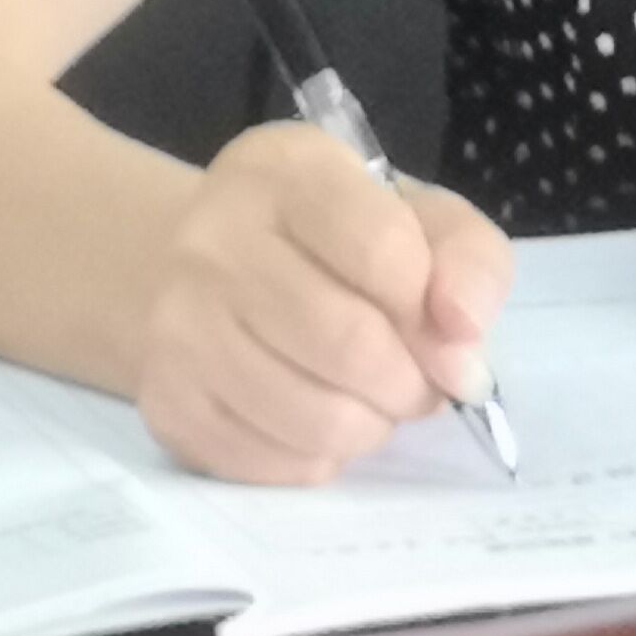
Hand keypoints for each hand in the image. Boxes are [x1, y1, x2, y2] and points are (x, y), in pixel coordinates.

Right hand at [133, 120, 514, 483]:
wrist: (205, 271)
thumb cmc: (337, 241)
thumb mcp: (419, 216)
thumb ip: (469, 263)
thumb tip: (463, 349)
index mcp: (285, 172)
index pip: (382, 250)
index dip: (433, 309)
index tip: (448, 329)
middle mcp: (212, 242)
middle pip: (349, 344)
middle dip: (413, 383)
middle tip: (421, 383)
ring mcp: (177, 327)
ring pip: (314, 418)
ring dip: (373, 427)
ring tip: (375, 402)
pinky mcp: (166, 404)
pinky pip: (275, 463)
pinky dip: (321, 457)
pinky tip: (321, 419)